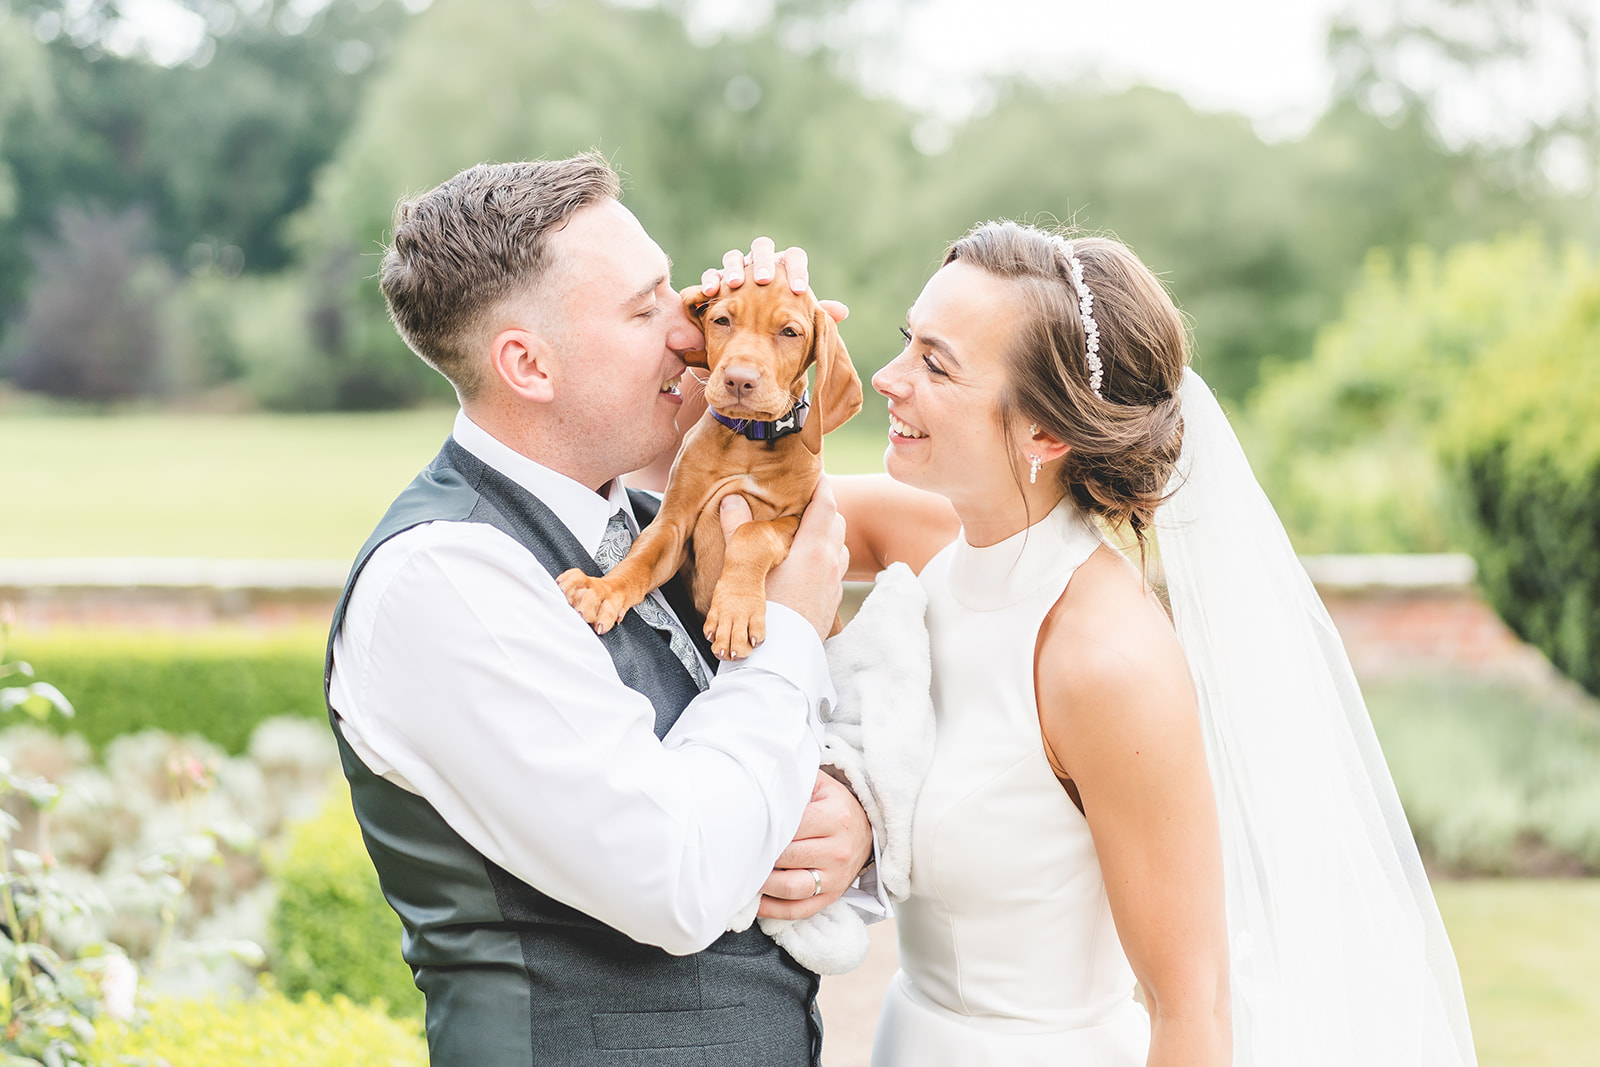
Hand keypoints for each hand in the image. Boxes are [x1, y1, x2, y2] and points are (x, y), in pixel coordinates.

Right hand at [699, 237, 848, 323]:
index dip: (796, 270)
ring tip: (734, 284)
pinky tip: (711, 292)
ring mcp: (736, 270)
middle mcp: (760, 264)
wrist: (748, 340)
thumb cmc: (779, 327)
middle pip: (762, 248)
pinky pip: (711, 274)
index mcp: (784, 269)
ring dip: (734, 268)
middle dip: (763, 262)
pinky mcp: (715, 281)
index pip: (794, 257)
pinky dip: (711, 280)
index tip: (798, 290)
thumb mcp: (796, 323)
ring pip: (734, 257)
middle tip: (765, 280)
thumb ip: (815, 315)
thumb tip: (842, 311)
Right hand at [724, 477, 845, 641]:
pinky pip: (834, 574)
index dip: (821, 486)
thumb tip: (730, 500)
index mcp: (813, 549)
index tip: (817, 474)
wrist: (778, 658)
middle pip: (836, 524)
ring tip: (805, 536)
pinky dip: (825, 563)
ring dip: (827, 538)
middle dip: (824, 510)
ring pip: (838, 550)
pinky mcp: (832, 605)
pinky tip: (806, 570)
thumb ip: (738, 529)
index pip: (825, 505)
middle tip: (806, 504)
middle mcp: (830, 564)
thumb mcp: (746, 565)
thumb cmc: (762, 610)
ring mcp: (834, 586)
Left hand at [758, 771, 873, 920]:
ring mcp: (837, 877)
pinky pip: (799, 910)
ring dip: (764, 885)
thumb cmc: (833, 804)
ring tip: (746, 874)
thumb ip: (792, 783)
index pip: (791, 827)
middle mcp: (839, 849)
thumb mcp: (819, 785)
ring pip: (792, 887)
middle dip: (760, 856)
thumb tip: (758, 787)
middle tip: (738, 851)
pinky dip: (773, 909)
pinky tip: (756, 900)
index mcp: (835, 816)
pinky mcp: (832, 897)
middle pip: (788, 858)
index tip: (744, 829)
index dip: (765, 829)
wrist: (867, 830)